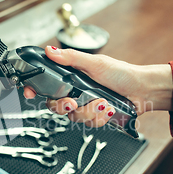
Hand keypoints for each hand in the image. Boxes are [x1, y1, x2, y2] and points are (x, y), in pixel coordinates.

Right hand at [23, 46, 172, 126]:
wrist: (143, 91)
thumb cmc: (122, 73)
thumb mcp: (95, 63)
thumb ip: (71, 58)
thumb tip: (51, 50)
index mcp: (71, 76)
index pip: (46, 83)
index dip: (34, 88)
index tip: (29, 92)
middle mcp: (75, 91)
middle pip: (54, 105)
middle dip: (63, 106)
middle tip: (73, 101)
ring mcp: (84, 105)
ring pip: (73, 117)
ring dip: (89, 110)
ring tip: (103, 102)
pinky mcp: (94, 117)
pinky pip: (88, 123)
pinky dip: (99, 117)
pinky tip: (108, 108)